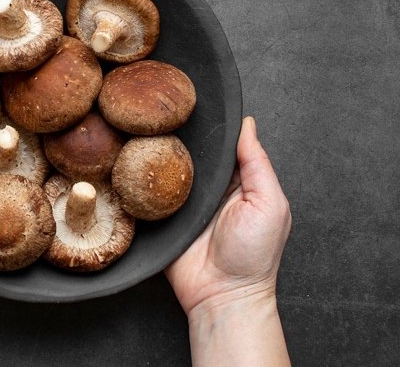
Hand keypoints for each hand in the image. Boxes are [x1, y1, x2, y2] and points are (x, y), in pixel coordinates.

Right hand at [165, 116, 291, 365]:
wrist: (221, 295)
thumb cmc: (254, 255)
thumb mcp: (270, 204)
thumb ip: (258, 164)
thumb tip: (247, 124)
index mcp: (237, 180)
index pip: (221, 144)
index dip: (210, 125)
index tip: (194, 103)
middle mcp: (208, 188)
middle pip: (190, 153)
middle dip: (178, 138)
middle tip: (163, 116)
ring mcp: (181, 202)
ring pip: (165, 169)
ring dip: (155, 157)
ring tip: (143, 134)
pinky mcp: (160, 217)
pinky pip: (146, 194)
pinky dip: (140, 183)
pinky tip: (129, 164)